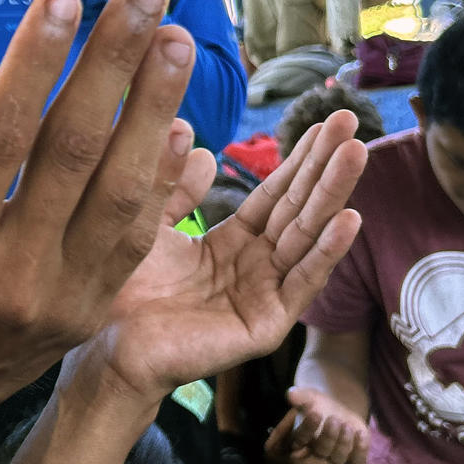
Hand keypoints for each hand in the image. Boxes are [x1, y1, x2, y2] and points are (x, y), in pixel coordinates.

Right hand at [0, 0, 197, 441]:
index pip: (0, 141)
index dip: (35, 64)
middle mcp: (11, 277)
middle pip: (76, 153)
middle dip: (113, 64)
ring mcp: (59, 299)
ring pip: (123, 193)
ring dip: (154, 110)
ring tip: (173, 37)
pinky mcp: (86, 312)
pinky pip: (137, 238)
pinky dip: (164, 180)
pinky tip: (182, 122)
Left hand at [88, 111, 365, 400]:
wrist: (107, 343)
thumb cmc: (123, 290)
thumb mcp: (149, 221)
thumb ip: (174, 184)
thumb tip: (195, 140)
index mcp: (234, 244)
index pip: (277, 194)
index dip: (302, 158)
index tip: (330, 120)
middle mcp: (256, 267)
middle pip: (299, 209)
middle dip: (326, 166)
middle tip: (352, 121)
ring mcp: (264, 297)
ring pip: (306, 238)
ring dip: (334, 196)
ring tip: (357, 154)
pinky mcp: (265, 326)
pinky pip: (301, 284)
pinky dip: (325, 252)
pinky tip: (348, 219)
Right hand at [278, 386, 369, 463]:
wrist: (338, 410)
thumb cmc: (319, 405)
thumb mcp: (310, 397)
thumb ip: (301, 397)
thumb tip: (291, 394)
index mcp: (303, 438)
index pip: (301, 439)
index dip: (308, 428)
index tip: (315, 412)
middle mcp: (318, 451)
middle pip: (321, 451)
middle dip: (328, 436)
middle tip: (334, 419)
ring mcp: (336, 456)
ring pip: (338, 458)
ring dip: (343, 443)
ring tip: (347, 425)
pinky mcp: (354, 457)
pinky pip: (358, 461)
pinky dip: (360, 449)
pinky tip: (361, 433)